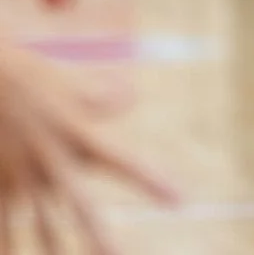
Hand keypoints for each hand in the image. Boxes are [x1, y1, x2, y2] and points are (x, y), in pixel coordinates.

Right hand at [0, 41, 177, 251]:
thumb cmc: (25, 76)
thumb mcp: (66, 81)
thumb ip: (99, 96)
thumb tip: (133, 98)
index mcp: (77, 133)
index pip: (123, 161)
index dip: (151, 182)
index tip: (177, 202)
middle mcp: (53, 160)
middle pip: (83, 209)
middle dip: (101, 240)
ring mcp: (22, 177)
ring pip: (42, 228)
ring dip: (54, 252)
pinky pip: (4, 225)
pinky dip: (8, 245)